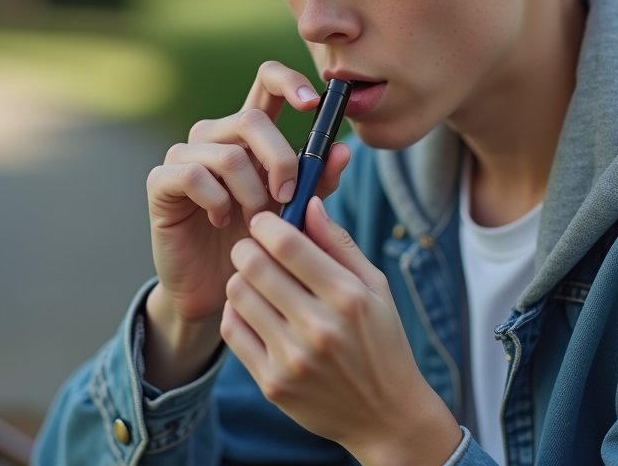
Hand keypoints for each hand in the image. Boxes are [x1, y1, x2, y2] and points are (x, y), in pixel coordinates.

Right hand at [142, 61, 350, 387]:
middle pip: (252, 119)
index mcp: (250, 135)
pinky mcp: (162, 181)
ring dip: (251, 192)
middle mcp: (215, 135)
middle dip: (281, 160)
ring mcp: (184, 155)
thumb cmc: (257, 246)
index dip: (289, 81)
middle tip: (289, 199)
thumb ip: (317, 182)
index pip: (266, 82)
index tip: (313, 103)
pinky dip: (217, 200)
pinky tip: (221, 221)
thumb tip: (343, 151)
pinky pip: (194, 175)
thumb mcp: (295, 212)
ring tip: (255, 222)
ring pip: (228, 152)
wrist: (218, 290)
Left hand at [222, 198, 461, 464]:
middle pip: (253, 266)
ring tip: (257, 280)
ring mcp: (292, 359)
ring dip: (241, 278)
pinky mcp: (272, 383)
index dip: (266, 223)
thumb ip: (339, 244)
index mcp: (348, 298)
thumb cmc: (382, 341)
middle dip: (247, 247)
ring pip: (237, 295)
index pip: (286, 243)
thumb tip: (309, 202)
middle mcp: (319, 328)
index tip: (264, 220)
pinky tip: (252, 308)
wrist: (386, 415)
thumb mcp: (376, 288)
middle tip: (254, 247)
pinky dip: (235, 311)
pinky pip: (232, 330)